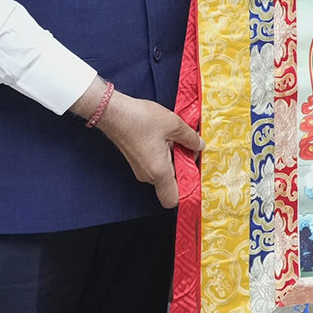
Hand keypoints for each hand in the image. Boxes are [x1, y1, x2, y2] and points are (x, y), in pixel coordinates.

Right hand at [95, 92, 203, 207]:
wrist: (113, 112)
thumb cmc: (140, 119)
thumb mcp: (173, 125)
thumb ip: (190, 138)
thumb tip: (199, 146)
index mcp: (159, 172)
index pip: (173, 199)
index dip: (186, 190)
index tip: (194, 170)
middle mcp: (148, 176)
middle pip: (172, 183)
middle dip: (183, 167)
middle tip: (187, 146)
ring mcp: (141, 170)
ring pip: (165, 173)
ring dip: (174, 158)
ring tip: (175, 138)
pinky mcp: (137, 161)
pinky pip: (157, 165)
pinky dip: (165, 154)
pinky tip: (165, 137)